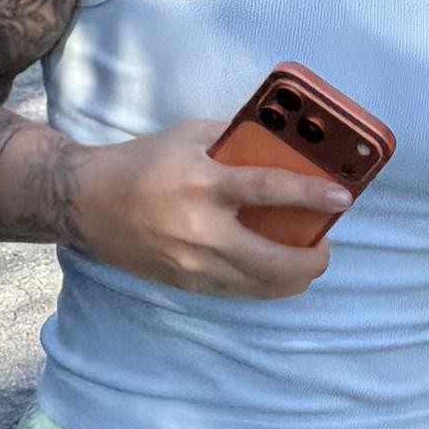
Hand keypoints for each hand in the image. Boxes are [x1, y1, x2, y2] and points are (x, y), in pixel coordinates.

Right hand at [51, 115, 338, 303]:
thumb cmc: (141, 161)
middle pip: (275, 261)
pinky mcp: (186, 284)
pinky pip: (238, 291)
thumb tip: (282, 149)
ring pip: (261, 286)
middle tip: (325, 245)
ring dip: (293, 278)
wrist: (86, 202)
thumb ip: (235, 143)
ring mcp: (193, 264)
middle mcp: (202, 230)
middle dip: (312, 259)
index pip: (270, 190)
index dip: (312, 195)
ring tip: (305, 261)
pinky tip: (272, 272)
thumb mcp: (189, 137)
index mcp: (203, 184)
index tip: (342, 198)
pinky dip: (263, 284)